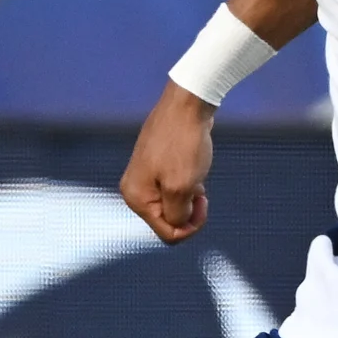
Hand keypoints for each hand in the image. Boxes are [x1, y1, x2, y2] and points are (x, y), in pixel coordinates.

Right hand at [118, 80, 217, 242]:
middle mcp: (134, 189)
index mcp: (136, 198)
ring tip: (196, 175)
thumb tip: (177, 224)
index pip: (167, 233)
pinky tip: (194, 167)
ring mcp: (144, 175)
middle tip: (201, 191)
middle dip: (188, 211)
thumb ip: (177, 216)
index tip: (203, 205)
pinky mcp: (156, 163)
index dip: (190, 227)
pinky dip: (187, 183)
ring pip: (173, 203)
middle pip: (168, 220)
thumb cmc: (183, 143)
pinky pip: (173, 186)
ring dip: (189, 196)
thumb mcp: (182, 187)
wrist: (186, 104)